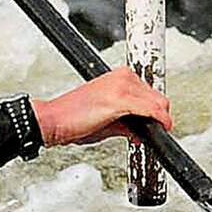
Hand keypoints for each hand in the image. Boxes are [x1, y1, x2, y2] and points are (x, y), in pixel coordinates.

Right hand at [30, 66, 172, 146]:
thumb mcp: (106, 119)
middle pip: (158, 97)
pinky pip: (150, 111)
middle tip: (151, 131)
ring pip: (158, 104)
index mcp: (118, 77)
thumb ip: (126, 122)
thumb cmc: (72, 118)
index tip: (154, 122)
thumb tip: (141, 131)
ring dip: (158, 121)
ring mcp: (121, 87)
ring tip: (148, 134)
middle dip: (158, 117)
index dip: (155, 111)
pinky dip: (157, 122)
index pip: (150, 92)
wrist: (52, 120)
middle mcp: (121, 78)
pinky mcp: (119, 101)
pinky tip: (154, 133)